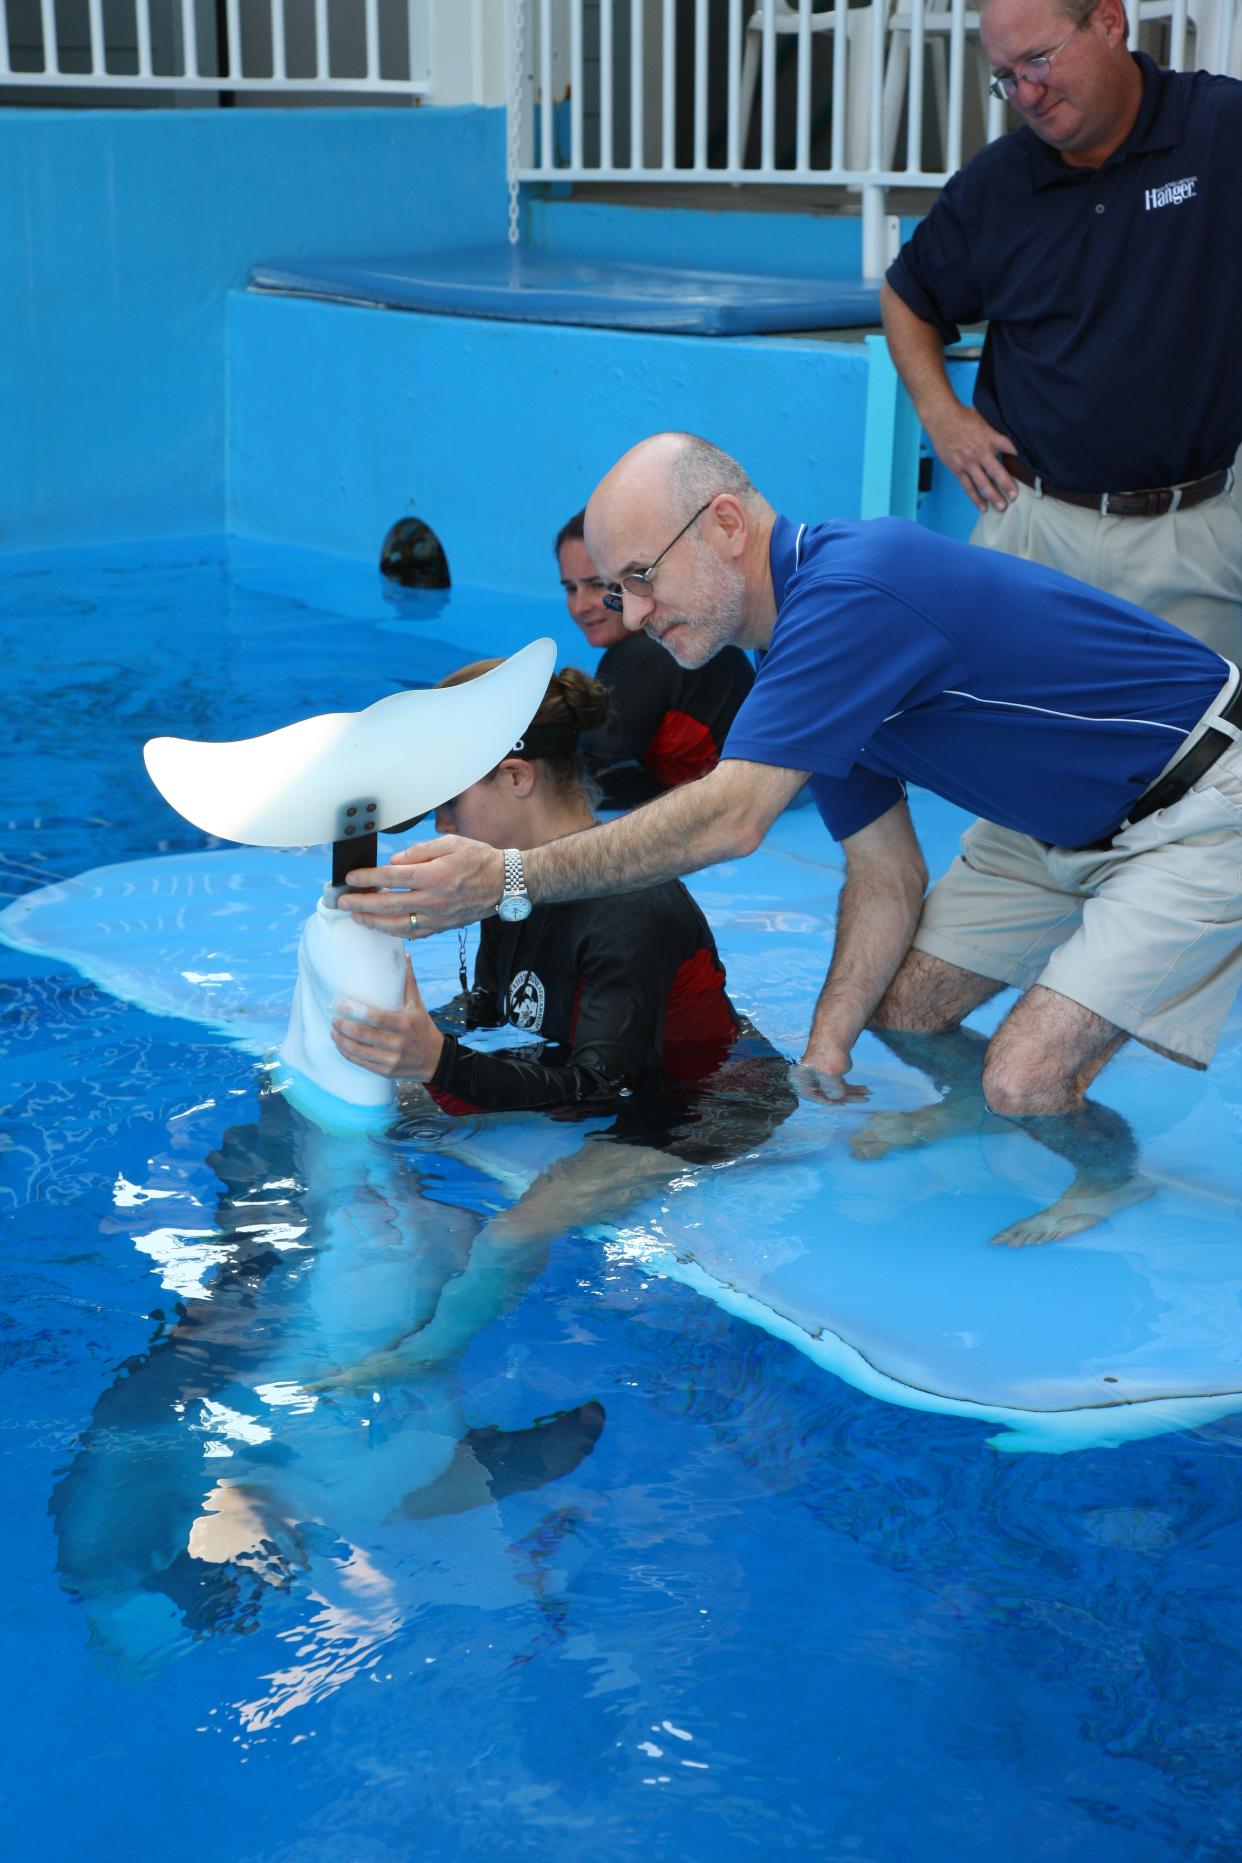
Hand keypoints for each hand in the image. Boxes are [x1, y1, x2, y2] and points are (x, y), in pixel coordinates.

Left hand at [331, 961, 444, 1080]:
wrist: (436, 1060)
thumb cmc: (423, 1028)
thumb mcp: (418, 1005)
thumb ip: (409, 982)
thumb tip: (405, 955)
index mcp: (405, 1023)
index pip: (375, 1018)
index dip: (354, 1011)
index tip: (338, 1005)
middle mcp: (398, 1042)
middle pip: (364, 1035)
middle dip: (344, 1027)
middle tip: (333, 1019)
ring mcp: (392, 1059)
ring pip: (360, 1051)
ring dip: (342, 1041)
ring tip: (333, 1032)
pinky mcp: (386, 1071)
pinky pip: (362, 1063)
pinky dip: (348, 1054)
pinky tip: (341, 1046)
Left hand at [341, 836, 505, 938]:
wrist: (505, 883)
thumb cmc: (479, 859)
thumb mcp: (450, 843)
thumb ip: (419, 852)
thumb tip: (394, 861)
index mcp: (433, 875)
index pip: (391, 877)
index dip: (367, 878)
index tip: (350, 879)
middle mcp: (433, 899)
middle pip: (388, 904)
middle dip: (361, 903)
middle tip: (342, 902)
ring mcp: (438, 916)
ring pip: (398, 925)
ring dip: (374, 922)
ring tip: (357, 917)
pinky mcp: (443, 926)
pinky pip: (415, 933)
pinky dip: (396, 932)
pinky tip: (383, 927)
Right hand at [792, 1049, 870, 1105]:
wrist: (832, 1033)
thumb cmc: (827, 1054)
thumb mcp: (830, 1075)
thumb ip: (832, 1090)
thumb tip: (839, 1098)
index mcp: (802, 1082)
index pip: (817, 1097)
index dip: (832, 1102)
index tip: (845, 1103)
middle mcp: (808, 1080)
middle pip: (829, 1093)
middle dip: (849, 1096)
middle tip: (865, 1097)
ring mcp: (819, 1076)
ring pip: (836, 1089)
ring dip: (853, 1091)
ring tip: (868, 1091)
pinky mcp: (829, 1071)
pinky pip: (839, 1083)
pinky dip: (851, 1086)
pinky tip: (863, 1088)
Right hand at [923, 403, 1017, 513]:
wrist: (941, 419)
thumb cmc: (964, 417)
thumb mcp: (984, 418)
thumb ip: (996, 430)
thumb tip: (1011, 434)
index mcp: (989, 437)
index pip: (1009, 447)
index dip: (1020, 455)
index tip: (1031, 466)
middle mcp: (980, 452)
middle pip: (996, 471)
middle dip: (1007, 485)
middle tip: (1015, 496)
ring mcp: (968, 462)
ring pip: (982, 483)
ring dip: (993, 496)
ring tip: (1002, 507)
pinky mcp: (958, 469)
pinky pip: (968, 486)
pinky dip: (975, 498)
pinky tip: (983, 507)